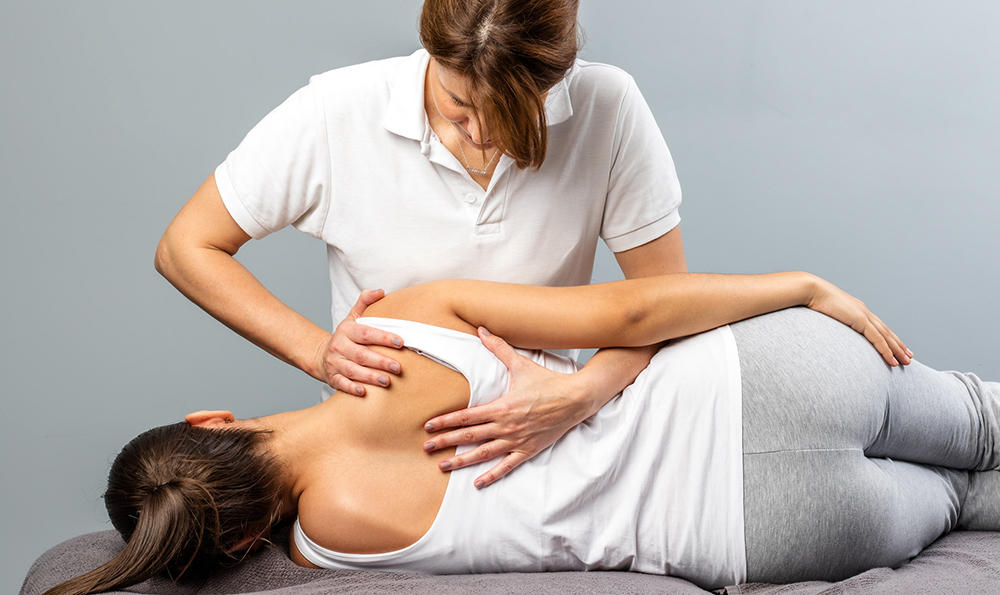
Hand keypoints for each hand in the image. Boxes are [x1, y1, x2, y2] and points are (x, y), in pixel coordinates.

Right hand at [315, 289, 402, 395]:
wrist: (321, 355)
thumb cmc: (346, 337)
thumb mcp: (353, 317)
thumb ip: (365, 303)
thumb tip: (380, 291)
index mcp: (347, 330)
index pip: (367, 333)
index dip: (384, 337)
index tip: (401, 342)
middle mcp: (339, 346)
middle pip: (361, 354)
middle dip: (380, 361)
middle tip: (398, 367)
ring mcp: (334, 363)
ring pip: (353, 370)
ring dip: (370, 377)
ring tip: (387, 381)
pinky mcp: (332, 378)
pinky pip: (341, 384)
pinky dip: (352, 388)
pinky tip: (364, 392)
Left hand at [422, 328, 593, 488]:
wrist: (575, 399)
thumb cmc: (547, 381)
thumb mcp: (521, 364)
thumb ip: (499, 348)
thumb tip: (482, 330)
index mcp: (501, 407)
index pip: (466, 416)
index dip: (446, 421)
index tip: (428, 426)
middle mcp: (506, 426)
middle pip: (469, 436)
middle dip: (445, 442)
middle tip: (426, 447)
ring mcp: (517, 441)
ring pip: (483, 454)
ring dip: (461, 461)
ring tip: (443, 466)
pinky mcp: (528, 450)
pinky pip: (506, 466)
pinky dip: (492, 475)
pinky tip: (477, 483)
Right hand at [806, 276, 912, 366]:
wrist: (810, 290)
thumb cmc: (811, 300)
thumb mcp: (823, 313)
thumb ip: (829, 320)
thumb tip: (823, 330)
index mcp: (856, 310)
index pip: (877, 326)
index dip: (887, 337)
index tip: (895, 346)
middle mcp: (864, 312)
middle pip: (886, 331)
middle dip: (898, 344)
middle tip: (908, 356)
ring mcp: (863, 315)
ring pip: (886, 336)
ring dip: (897, 350)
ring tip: (906, 361)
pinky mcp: (860, 320)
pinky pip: (877, 339)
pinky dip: (886, 350)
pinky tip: (892, 360)